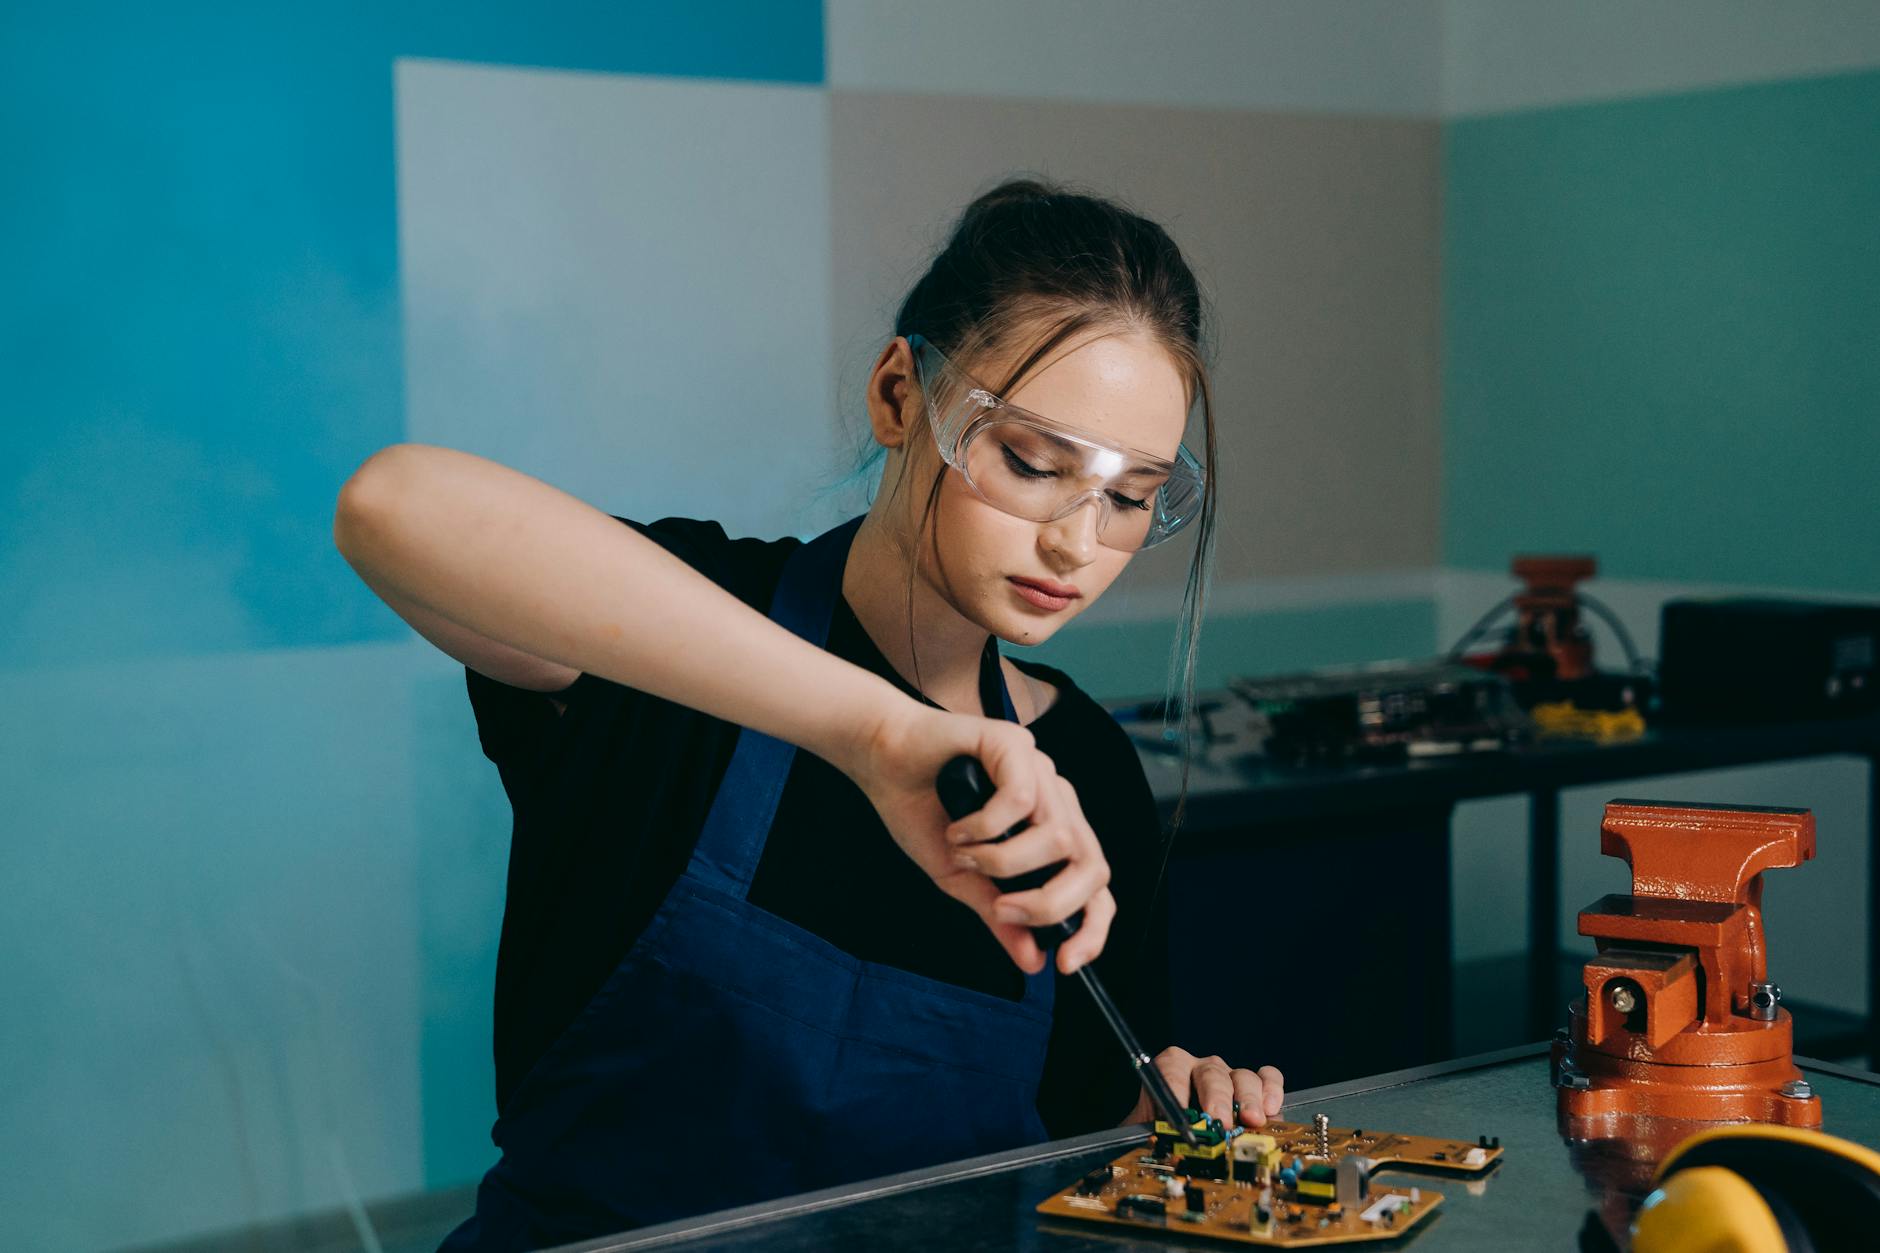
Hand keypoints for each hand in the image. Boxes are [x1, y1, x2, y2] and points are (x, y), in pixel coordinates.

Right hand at [839, 697, 1115, 974]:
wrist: (882, 760)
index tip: (1064, 963)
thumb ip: (1000, 916)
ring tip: (964, 856)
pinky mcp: (1015, 744)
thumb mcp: (962, 879)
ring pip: (1058, 836)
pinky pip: (1021, 798)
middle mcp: (1055, 801)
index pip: (1095, 883)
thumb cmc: (923, 812)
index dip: (1092, 926)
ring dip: (1004, 861)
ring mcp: (1039, 771)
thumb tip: (1033, 961)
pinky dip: (985, 825)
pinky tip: (957, 827)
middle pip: (1092, 865)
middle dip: (1050, 902)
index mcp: (1051, 831)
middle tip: (1002, 909)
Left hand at [1122, 1048, 1285, 1128]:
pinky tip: (1271, 1109)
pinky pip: (1268, 1078)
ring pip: (1242, 1076)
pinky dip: (1272, 1090)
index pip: (1171, 1067)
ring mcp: (1230, 1077)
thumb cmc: (1163, 1133)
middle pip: (1211, 1072)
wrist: (1177, 1139)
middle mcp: (1201, 1069)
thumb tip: (1158, 1143)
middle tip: (1220, 1122)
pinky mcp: (1255, 1090)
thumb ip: (1153, 1133)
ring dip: (1248, 1098)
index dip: (1176, 1086)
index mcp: (1170, 1071)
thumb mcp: (1150, 1133)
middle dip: (1216, 1097)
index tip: (1180, 1113)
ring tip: (1252, 1121)